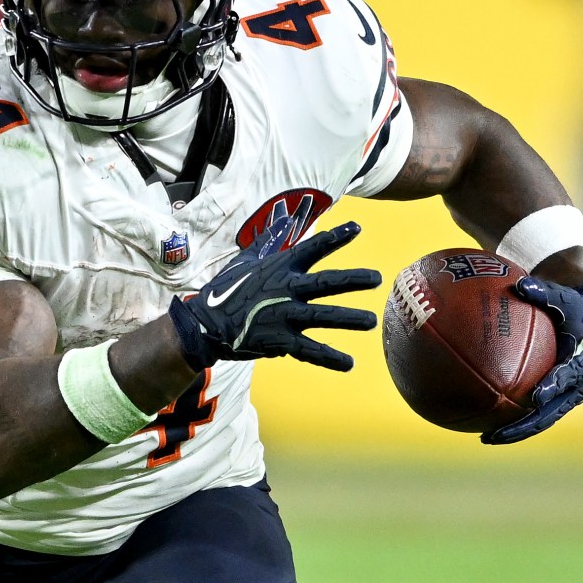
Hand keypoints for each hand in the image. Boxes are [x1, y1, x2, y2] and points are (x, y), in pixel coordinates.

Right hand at [168, 200, 378, 371]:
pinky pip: (309, 350)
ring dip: (348, 319)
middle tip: (377, 278)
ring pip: (323, 316)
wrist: (205, 324)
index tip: (357, 229)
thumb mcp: (245, 259)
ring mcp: (283, 315)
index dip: (336, 237)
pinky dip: (329, 358)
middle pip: (326, 282)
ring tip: (370, 321)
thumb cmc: (225, 290)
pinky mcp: (279, 340)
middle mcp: (285, 289)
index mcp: (279, 267)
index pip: (312, 248)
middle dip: (353, 280)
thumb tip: (284, 219)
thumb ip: (268, 240)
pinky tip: (348, 364)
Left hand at [482, 277, 582, 444]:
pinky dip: (513, 420)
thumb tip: (520, 284)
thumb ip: (544, 293)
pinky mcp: (557, 399)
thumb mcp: (566, 299)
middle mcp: (578, 385)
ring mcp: (567, 396)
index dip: (554, 385)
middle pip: (550, 413)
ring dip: (515, 431)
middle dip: (524, 426)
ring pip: (541, 420)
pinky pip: (534, 414)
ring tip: (486, 438)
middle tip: (496, 433)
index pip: (569, 375)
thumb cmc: (578, 309)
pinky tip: (485, 423)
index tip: (536, 395)